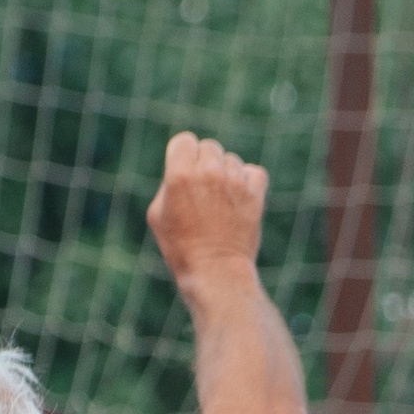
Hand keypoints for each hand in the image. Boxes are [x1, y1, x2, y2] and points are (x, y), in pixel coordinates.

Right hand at [146, 130, 268, 293]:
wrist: (215, 272)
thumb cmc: (181, 247)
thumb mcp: (157, 214)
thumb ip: (169, 182)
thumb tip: (184, 166)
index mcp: (179, 175)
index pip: (184, 140)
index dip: (183, 155)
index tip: (184, 173)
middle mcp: (208, 172)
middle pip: (209, 146)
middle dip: (205, 164)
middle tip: (203, 192)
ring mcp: (234, 181)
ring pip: (231, 160)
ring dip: (226, 175)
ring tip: (220, 204)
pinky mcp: (255, 192)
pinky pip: (254, 172)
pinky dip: (248, 183)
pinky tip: (239, 201)